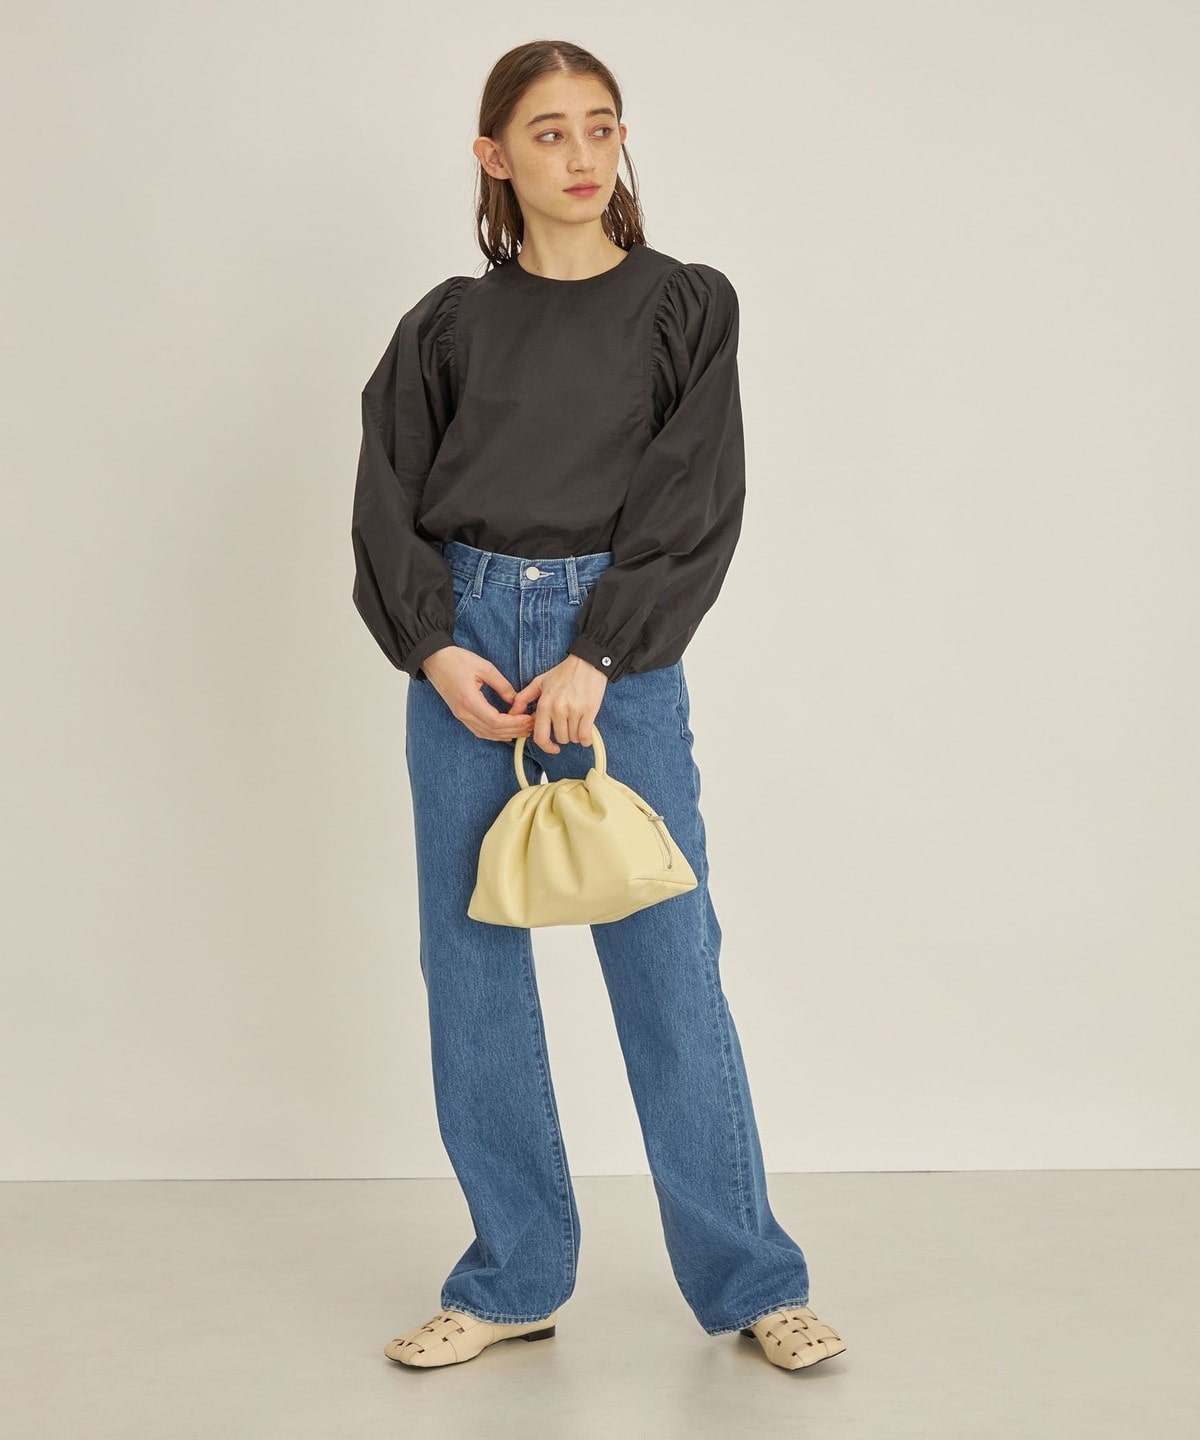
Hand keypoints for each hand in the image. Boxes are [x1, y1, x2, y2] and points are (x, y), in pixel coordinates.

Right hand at [421, 644, 535, 742]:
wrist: (434, 660)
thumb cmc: (456, 660)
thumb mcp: (484, 667)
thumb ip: (502, 685)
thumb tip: (516, 699)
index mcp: (470, 701)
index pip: (496, 721)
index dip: (514, 723)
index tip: (528, 718)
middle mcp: (464, 713)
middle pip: (493, 731)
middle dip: (515, 730)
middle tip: (532, 725)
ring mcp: (461, 716)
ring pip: (486, 734)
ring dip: (506, 734)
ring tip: (523, 729)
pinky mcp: (460, 714)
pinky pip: (479, 731)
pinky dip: (495, 733)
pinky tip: (507, 731)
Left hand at [507, 654, 607, 752]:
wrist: (587, 663)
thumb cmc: (563, 673)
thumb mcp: (539, 682)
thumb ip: (523, 698)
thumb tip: (512, 713)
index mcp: (544, 704)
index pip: (540, 736)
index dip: (546, 747)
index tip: (553, 748)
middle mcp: (557, 709)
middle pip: (560, 739)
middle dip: (564, 736)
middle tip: (568, 726)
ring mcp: (573, 710)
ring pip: (573, 738)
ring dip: (575, 735)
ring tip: (577, 723)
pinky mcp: (589, 711)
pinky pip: (585, 735)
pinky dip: (586, 738)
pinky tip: (586, 733)